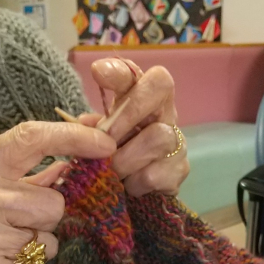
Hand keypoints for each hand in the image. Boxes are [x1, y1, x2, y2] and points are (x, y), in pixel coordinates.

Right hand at [0, 121, 115, 263]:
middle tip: (23, 219)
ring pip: (50, 241)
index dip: (74, 138)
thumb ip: (28, 167)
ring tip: (8, 242)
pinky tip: (4, 262)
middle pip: (54, 204)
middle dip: (48, 214)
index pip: (31, 139)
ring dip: (39, 244)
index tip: (105, 144)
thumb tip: (83, 146)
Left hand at [78, 58, 188, 197]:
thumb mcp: (100, 135)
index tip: (98, 72)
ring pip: (158, 137)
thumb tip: (84, 123)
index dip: (121, 70)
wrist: (135, 192)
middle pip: (159, 90)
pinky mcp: (179, 172)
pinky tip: (129, 186)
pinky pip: (154, 175)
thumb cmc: (116, 155)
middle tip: (106, 137)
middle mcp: (166, 113)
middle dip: (128, 112)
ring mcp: (178, 142)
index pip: (138, 71)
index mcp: (144, 97)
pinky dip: (134, 183)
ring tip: (114, 171)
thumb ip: (92, 127)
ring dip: (126, 159)